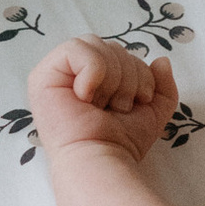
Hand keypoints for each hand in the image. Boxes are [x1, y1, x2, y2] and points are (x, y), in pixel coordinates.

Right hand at [26, 37, 179, 162]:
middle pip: (110, 47)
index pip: (120, 52)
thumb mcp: (152, 112)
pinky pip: (76, 49)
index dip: (137, 73)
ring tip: (104, 105)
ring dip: (112, 78)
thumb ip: (161, 85)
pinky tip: (86, 97)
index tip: (133, 103)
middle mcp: (72, 75)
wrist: (102, 160)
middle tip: (118, 107)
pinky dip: (93, 71)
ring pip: (96, 45)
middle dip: (127, 76)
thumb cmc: (121, 142)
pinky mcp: (43, 77)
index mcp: (93, 79)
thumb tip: (162, 61)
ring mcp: (55, 75)